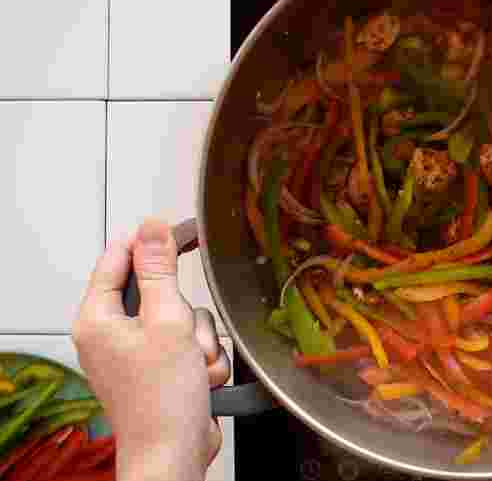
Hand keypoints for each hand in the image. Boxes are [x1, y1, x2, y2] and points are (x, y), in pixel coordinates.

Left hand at [73, 219, 229, 480]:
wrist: (175, 454)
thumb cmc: (162, 400)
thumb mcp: (166, 322)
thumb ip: (159, 270)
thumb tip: (151, 227)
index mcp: (98, 319)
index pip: (120, 259)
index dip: (152, 243)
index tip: (182, 232)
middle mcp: (113, 335)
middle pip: (163, 293)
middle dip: (188, 315)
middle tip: (184, 336)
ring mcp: (139, 354)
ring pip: (186, 320)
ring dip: (201, 342)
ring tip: (193, 367)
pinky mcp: (163, 370)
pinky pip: (193, 345)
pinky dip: (204, 361)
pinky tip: (199, 381)